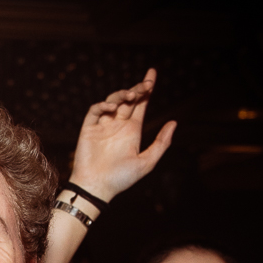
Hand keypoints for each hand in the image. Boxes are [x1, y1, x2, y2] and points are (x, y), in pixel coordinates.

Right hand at [69, 68, 176, 202]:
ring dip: (122, 95)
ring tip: (131, 96)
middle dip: (137, 89)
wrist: (97, 188)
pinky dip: (103, 105)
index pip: (141, 105)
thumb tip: (174, 122)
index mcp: (132, 131)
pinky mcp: (89, 128)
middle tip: (146, 84)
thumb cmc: (121, 179)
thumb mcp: (147, 162)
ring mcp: (103, 126)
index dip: (146, 89)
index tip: (152, 74)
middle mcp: (118, 125)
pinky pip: (96, 111)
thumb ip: (161, 143)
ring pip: (113, 101)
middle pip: (128, 99)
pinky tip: (113, 108)